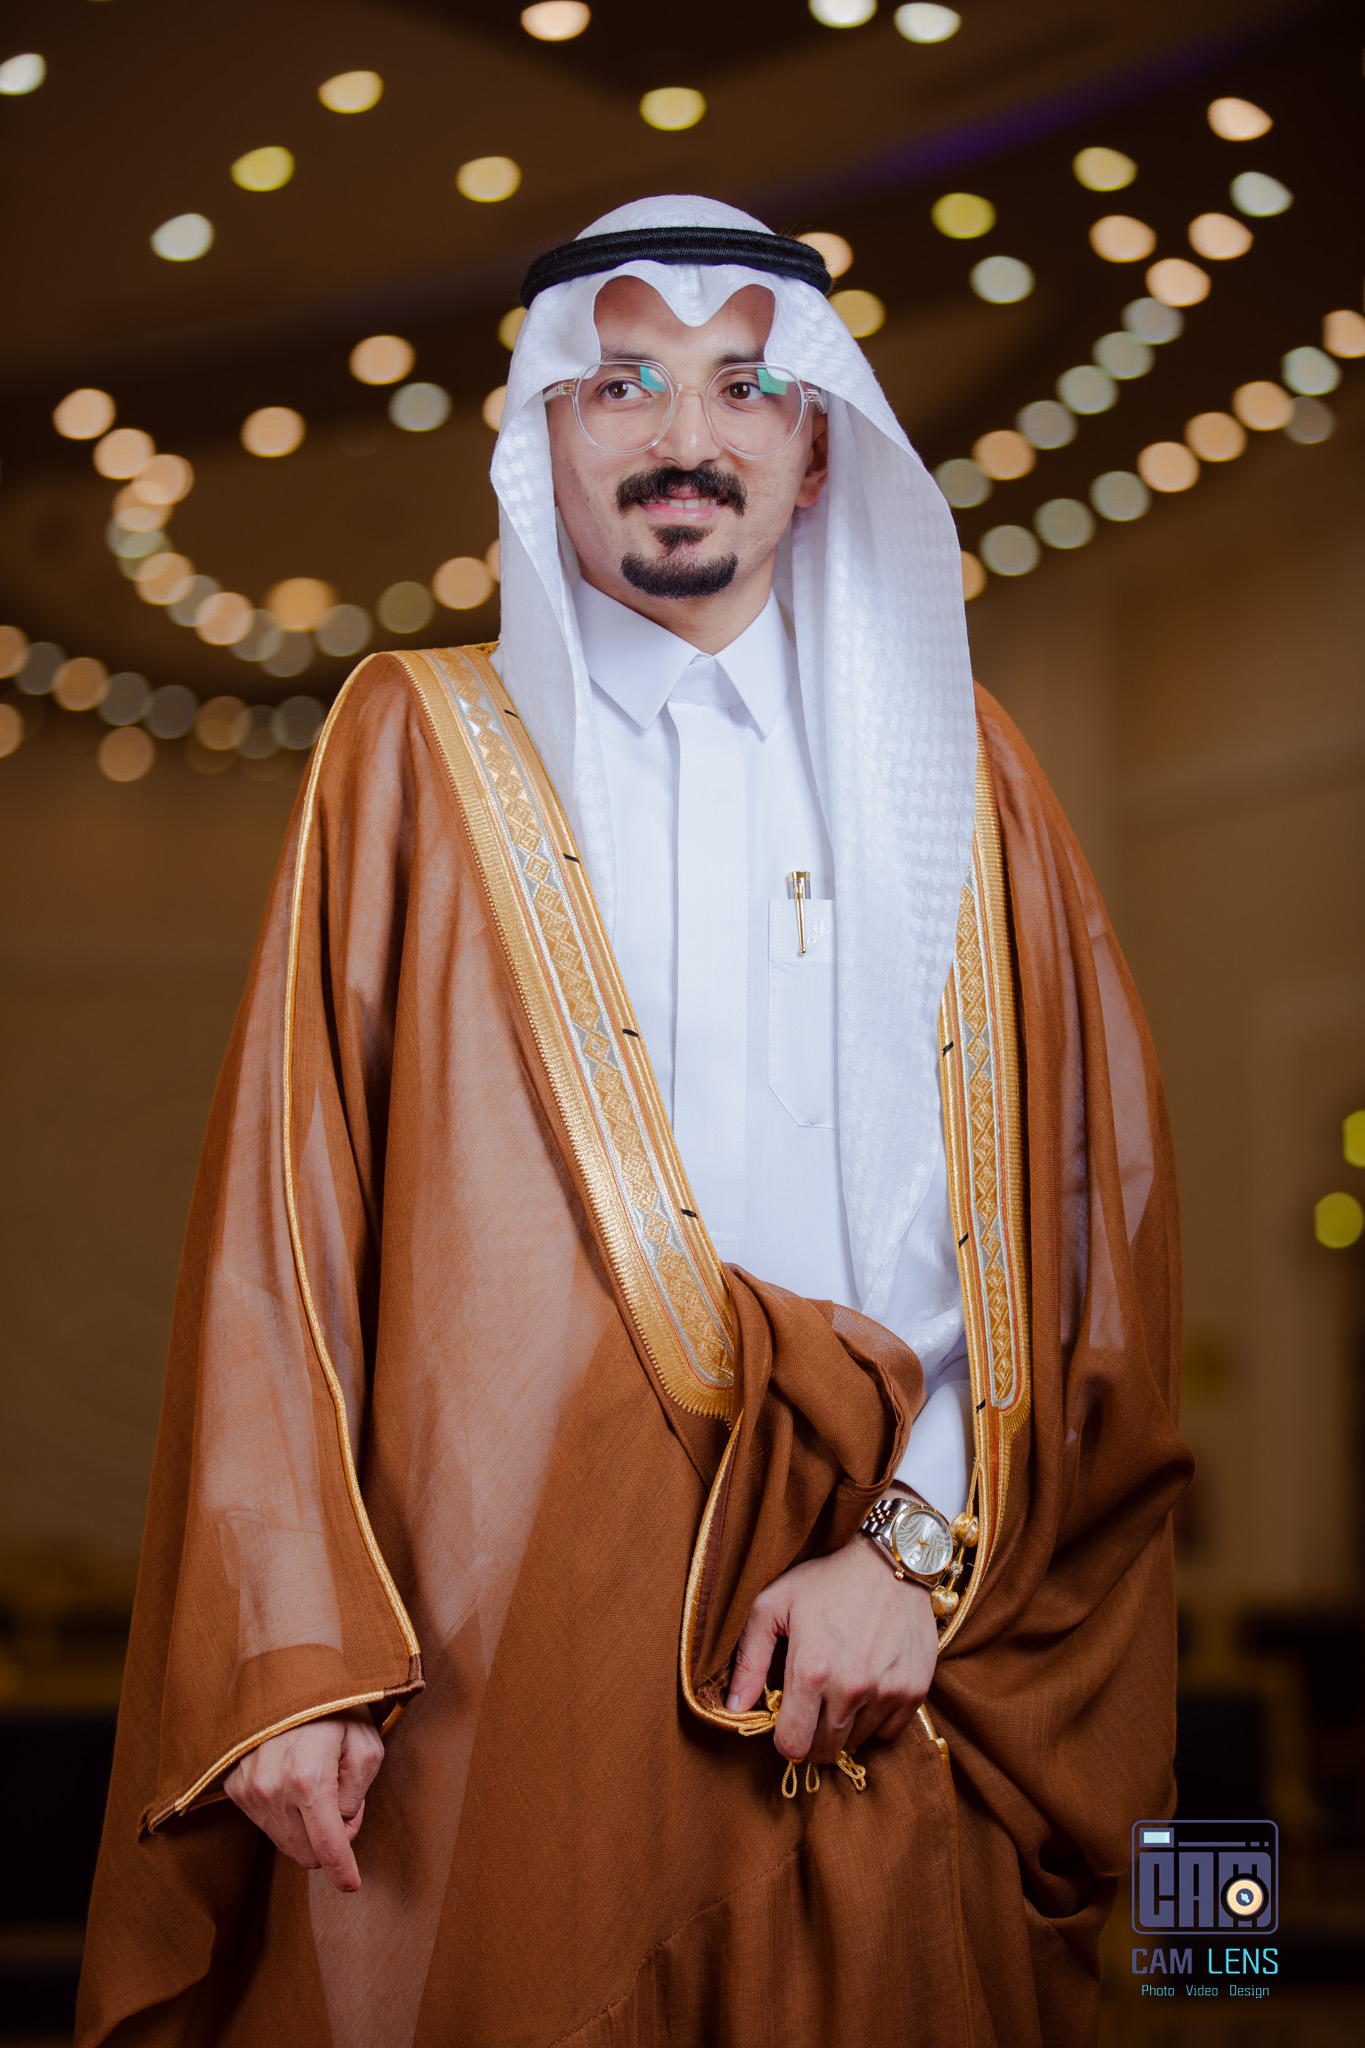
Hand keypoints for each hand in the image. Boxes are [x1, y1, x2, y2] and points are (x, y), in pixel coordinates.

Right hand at [223, 1708, 384, 1891]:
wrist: (285, 1674)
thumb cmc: (334, 1706)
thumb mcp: (366, 1743)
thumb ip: (358, 1793)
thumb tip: (340, 1828)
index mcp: (309, 1777)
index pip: (327, 1844)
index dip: (342, 1870)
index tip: (351, 1885)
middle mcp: (272, 1788)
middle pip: (305, 1852)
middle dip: (330, 1837)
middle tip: (342, 1797)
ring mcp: (248, 1788)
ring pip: (285, 1841)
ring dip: (307, 1825)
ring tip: (317, 1780)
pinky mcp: (234, 1787)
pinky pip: (266, 1823)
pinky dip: (286, 1813)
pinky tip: (293, 1780)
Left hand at [726, 1534, 937, 1765]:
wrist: (891, 1558)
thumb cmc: (826, 1578)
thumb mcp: (773, 1605)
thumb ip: (749, 1660)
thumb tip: (733, 1708)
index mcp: (811, 1671)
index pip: (792, 1745)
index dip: (784, 1738)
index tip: (788, 1718)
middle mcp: (851, 1688)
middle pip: (824, 1750)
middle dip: (813, 1734)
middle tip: (813, 1702)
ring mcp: (887, 1691)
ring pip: (856, 1741)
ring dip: (845, 1723)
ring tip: (841, 1684)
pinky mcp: (915, 1689)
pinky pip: (889, 1730)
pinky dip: (876, 1717)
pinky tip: (868, 1683)